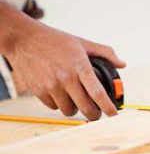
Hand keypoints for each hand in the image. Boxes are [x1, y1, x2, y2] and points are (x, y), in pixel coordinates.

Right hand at [6, 24, 125, 120]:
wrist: (24, 39)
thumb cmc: (55, 41)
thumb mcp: (82, 43)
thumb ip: (105, 53)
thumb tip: (122, 63)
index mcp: (79, 66)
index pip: (97, 93)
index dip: (108, 107)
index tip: (114, 114)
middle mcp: (66, 78)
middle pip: (86, 108)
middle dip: (95, 115)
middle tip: (97, 113)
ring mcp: (51, 86)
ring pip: (69, 111)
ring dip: (75, 109)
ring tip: (76, 101)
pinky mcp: (39, 91)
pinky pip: (54, 108)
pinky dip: (60, 105)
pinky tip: (61, 95)